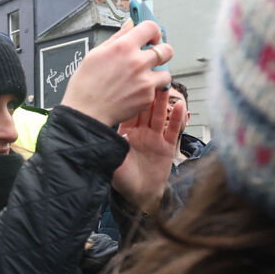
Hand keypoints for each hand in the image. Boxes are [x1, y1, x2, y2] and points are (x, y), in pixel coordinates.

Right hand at [61, 19, 172, 125]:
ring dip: (157, 73)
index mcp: (123, 47)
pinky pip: (157, 89)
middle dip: (161, 51)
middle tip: (151, 56)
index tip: (150, 36)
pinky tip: (133, 91)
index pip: (151, 28)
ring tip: (142, 78)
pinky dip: (148, 90)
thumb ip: (117, 37)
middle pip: (166, 49)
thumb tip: (129, 25)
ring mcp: (145, 80)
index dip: (152, 31)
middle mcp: (137, 62)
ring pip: (166, 72)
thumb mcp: (95, 54)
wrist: (85, 113)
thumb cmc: (85, 86)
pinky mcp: (147, 97)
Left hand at [112, 90, 185, 211]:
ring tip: (165, 86)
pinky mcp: (167, 146)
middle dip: (148, 94)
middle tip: (150, 78)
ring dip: (163, 102)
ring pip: (159, 115)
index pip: (129, 111)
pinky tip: (181, 106)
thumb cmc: (123, 179)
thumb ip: (107, 144)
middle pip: (145, 109)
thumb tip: (93, 130)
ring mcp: (155, 138)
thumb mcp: (110, 158)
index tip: (132, 83)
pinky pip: (173, 130)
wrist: (139, 195)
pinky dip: (177, 118)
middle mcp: (141, 133)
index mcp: (126, 133)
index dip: (131, 97)